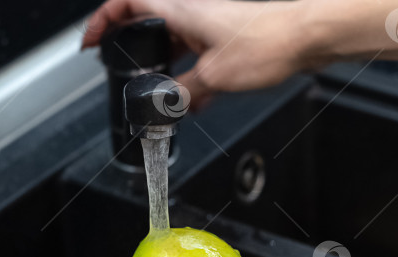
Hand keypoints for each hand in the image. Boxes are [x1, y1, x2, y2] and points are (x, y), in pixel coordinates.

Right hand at [81, 0, 314, 106]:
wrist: (306, 36)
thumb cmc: (268, 41)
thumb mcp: (215, 76)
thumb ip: (184, 93)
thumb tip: (165, 106)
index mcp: (180, 10)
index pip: (127, 3)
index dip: (103, 20)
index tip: (91, 41)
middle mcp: (192, 12)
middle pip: (148, 24)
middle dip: (133, 50)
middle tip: (122, 69)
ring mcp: (209, 24)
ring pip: (174, 43)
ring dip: (165, 68)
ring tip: (161, 95)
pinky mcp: (226, 37)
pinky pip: (196, 54)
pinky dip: (190, 75)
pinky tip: (196, 100)